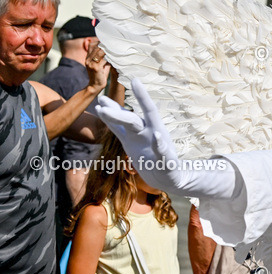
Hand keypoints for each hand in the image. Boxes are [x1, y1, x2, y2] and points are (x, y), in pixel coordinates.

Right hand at [84, 42, 109, 92]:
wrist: (95, 86)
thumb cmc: (99, 75)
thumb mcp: (100, 64)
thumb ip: (103, 57)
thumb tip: (110, 50)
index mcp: (87, 58)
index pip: (91, 45)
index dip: (99, 42)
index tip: (107, 42)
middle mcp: (88, 60)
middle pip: (96, 47)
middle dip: (105, 46)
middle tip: (113, 45)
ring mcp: (91, 64)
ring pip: (100, 52)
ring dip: (108, 51)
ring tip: (114, 50)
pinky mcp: (96, 68)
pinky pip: (104, 60)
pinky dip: (109, 58)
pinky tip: (114, 58)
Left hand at [94, 79, 237, 199]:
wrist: (168, 176)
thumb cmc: (148, 152)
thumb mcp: (130, 135)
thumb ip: (116, 120)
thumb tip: (101, 102)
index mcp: (140, 130)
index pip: (126, 114)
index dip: (113, 106)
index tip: (101, 96)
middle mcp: (149, 133)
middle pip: (131, 121)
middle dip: (117, 114)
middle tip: (101, 105)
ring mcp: (158, 146)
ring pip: (148, 133)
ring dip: (136, 125)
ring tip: (131, 119)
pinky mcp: (166, 160)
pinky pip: (163, 151)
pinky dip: (160, 144)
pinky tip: (158, 136)